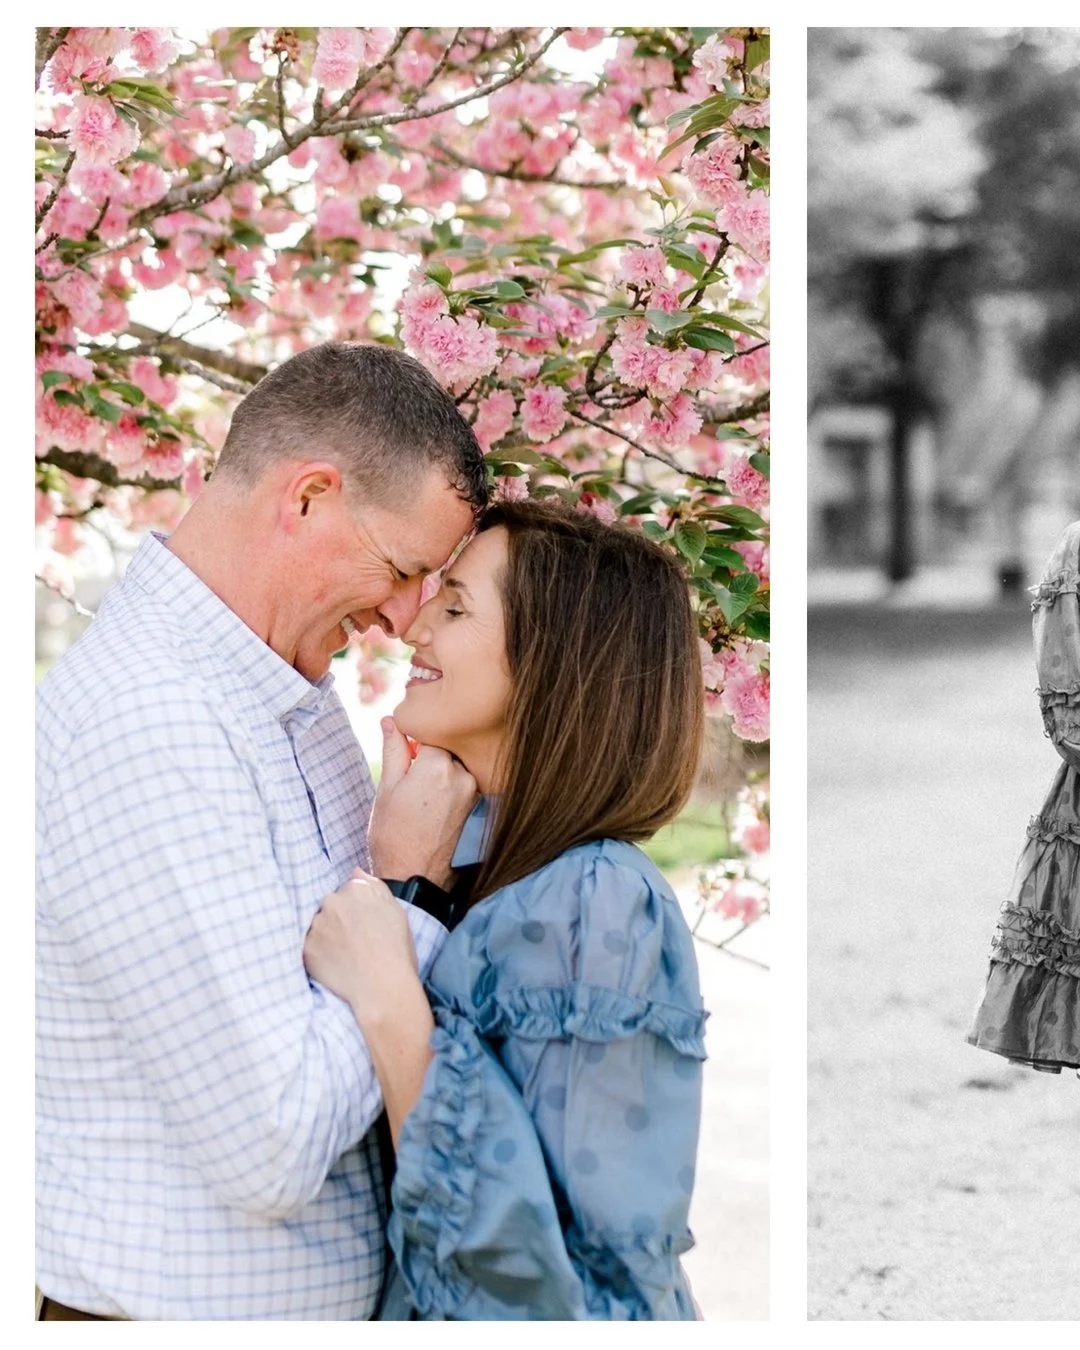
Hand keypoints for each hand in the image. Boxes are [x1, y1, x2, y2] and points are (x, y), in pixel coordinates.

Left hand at [303, 868, 419, 1024]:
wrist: (383, 988)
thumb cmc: (396, 951)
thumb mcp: (396, 911)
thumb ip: (375, 887)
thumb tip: (356, 872)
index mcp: (356, 889)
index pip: (348, 890)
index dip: (356, 909)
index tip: (363, 924)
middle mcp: (333, 902)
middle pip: (331, 906)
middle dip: (339, 919)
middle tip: (354, 941)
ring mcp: (317, 925)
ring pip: (319, 925)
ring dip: (328, 935)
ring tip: (346, 955)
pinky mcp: (307, 948)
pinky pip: (311, 946)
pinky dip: (320, 953)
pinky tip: (337, 965)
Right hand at [368, 717, 478, 887]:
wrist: (414, 878)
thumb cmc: (393, 836)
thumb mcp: (386, 789)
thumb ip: (393, 750)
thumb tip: (390, 721)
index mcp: (438, 766)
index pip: (428, 735)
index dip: (413, 745)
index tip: (403, 759)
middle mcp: (462, 776)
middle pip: (444, 751)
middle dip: (427, 760)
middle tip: (409, 785)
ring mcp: (473, 793)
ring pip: (454, 769)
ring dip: (439, 776)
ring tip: (420, 802)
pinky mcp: (478, 809)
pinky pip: (462, 787)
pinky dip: (449, 792)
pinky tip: (433, 811)